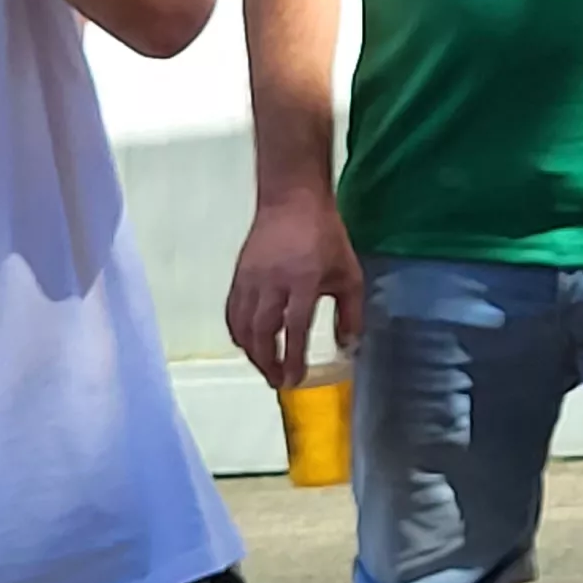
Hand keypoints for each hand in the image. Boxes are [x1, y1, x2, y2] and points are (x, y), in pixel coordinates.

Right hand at [226, 184, 363, 388]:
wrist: (292, 200)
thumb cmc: (325, 237)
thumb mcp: (349, 274)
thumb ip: (350, 312)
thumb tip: (347, 347)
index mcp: (302, 280)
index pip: (294, 328)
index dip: (293, 357)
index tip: (295, 379)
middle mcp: (272, 282)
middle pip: (262, 332)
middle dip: (268, 362)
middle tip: (278, 381)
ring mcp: (250, 279)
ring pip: (243, 325)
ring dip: (252, 353)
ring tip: (266, 368)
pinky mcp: (238, 275)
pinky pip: (232, 312)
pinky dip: (238, 333)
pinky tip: (248, 344)